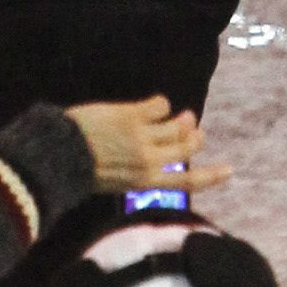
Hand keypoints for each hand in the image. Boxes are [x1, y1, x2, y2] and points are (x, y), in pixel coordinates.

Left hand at [66, 95, 231, 195]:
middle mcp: (150, 160)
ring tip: (179, 115)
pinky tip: (154, 104)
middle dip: (195, 137)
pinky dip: (161, 103)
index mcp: (145, 182)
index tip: (230, 169)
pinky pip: (160, 105)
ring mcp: (143, 136)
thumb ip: (138, 171)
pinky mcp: (133, 115)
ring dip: (182, 119)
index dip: (213, 176)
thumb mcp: (114, 181)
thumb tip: (158, 160)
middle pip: (188, 147)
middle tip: (193, 129)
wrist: (57, 154)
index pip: (188, 181)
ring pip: (177, 125)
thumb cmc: (79, 169)